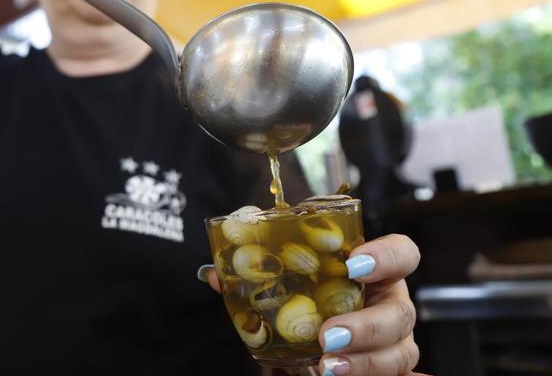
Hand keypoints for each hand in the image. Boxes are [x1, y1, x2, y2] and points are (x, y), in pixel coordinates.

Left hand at [202, 234, 428, 375]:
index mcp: (372, 271)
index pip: (402, 252)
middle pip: (401, 312)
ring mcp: (391, 341)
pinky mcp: (383, 367)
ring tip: (328, 367)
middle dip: (368, 326)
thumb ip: (254, 271)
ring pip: (399, 353)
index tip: (353, 263)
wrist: (301, 335)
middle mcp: (389, 304)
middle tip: (328, 335)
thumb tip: (214, 274)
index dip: (386, 255)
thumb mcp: (281, 280)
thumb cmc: (301, 296)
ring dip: (365, 362)